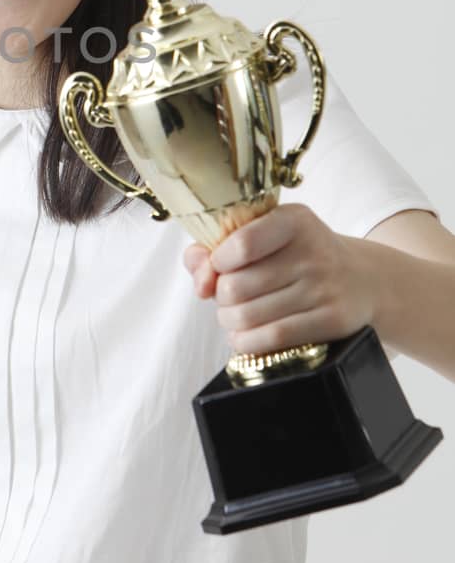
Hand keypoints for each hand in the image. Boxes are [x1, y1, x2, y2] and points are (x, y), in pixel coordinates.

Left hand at [182, 202, 376, 356]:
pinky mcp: (333, 320)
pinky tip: (247, 335)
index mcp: (293, 220)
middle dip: (221, 297)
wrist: (362, 281)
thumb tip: (200, 280)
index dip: (217, 262)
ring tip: (237, 315)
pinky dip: (247, 342)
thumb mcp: (266, 236)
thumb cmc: (299, 257)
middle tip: (230, 297)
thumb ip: (216, 248)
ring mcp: (325, 288)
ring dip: (230, 321)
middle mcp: (313, 252)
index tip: (221, 266)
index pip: (240, 244)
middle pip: (235, 287)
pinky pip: (272, 338)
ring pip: (248, 316)